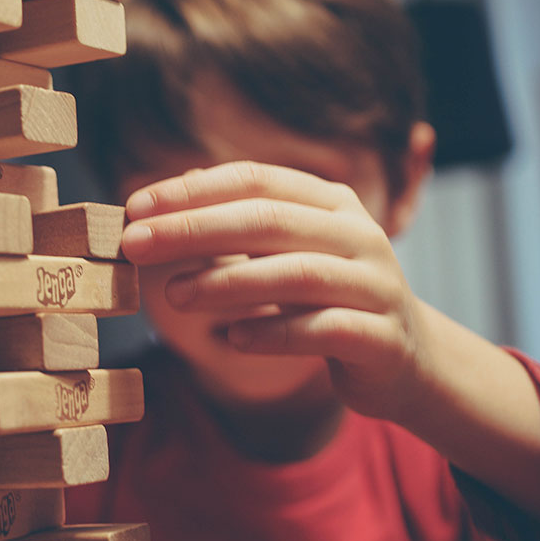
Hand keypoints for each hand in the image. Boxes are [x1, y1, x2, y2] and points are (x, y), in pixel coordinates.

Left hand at [120, 162, 431, 420]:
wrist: (406, 361)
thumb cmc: (328, 299)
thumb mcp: (288, 252)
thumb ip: (241, 222)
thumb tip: (175, 190)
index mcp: (331, 202)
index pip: (254, 179)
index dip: (191, 191)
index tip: (133, 206)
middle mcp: (358, 234)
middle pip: (268, 220)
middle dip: (194, 229)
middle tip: (135, 244)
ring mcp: (376, 285)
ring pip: (296, 274)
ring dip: (226, 282)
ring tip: (173, 295)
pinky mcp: (382, 338)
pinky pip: (322, 330)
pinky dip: (272, 333)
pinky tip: (230, 339)